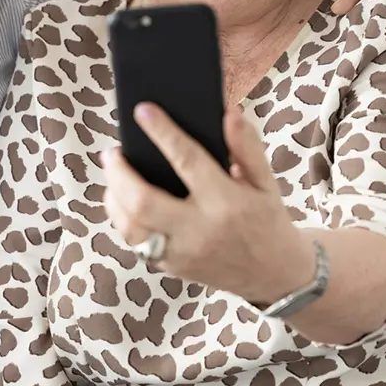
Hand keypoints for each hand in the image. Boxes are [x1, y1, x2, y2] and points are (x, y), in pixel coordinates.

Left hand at [101, 103, 315, 304]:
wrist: (273, 275)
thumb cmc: (266, 219)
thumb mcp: (266, 182)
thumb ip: (247, 146)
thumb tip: (229, 113)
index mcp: (226, 203)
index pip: (188, 161)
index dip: (163, 133)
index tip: (142, 110)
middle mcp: (199, 230)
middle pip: (143, 203)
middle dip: (119, 173)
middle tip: (111, 152)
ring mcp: (182, 254)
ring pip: (131, 228)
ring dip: (114, 197)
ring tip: (112, 173)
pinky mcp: (171, 268)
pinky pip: (135, 244)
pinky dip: (122, 218)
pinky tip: (121, 199)